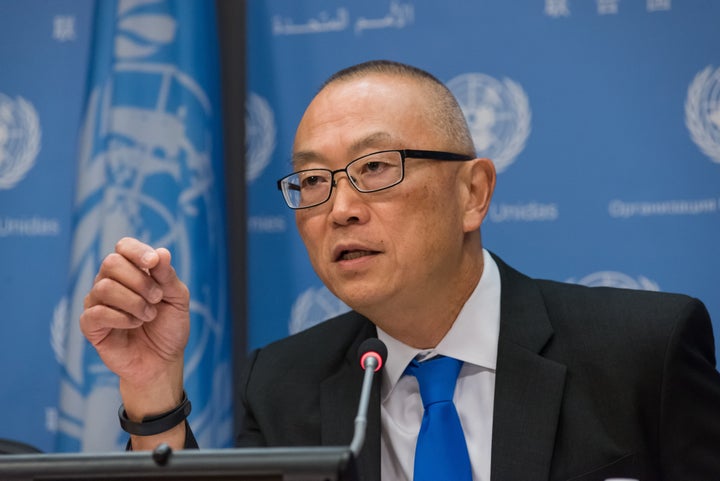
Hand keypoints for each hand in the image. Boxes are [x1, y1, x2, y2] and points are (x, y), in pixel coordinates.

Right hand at [80, 237, 188, 419]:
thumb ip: (168, 276)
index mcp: (133, 271)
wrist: (163, 361)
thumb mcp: (178, 299)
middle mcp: (111, 282)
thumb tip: (161, 252)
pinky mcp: (90, 326)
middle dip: (139, 280)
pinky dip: (122, 318)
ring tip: (148, 316)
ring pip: (104, 287)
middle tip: (156, 298)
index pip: (124, 247)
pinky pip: (96, 312)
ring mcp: (97, 303)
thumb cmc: (169, 327)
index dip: (137, 251)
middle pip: (111, 263)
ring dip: (134, 302)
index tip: (153, 263)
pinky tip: (134, 325)